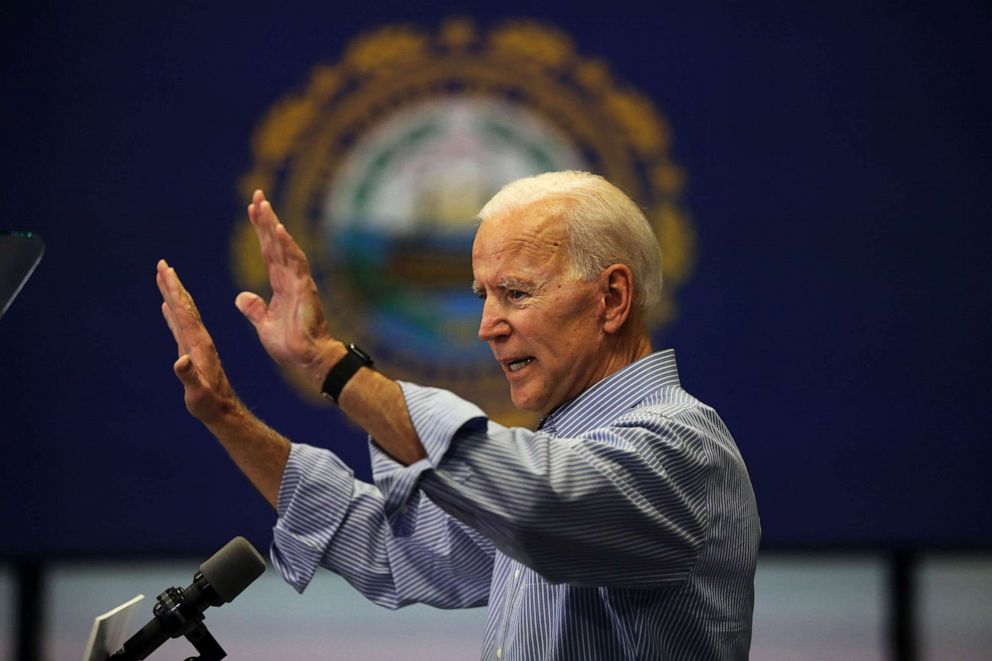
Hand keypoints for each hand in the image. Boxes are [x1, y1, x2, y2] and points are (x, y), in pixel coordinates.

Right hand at [157, 259, 239, 423]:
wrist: (223, 410)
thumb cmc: (209, 404)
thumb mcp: (197, 393)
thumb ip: (188, 377)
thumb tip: (180, 361)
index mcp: (200, 343)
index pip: (185, 311)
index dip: (174, 291)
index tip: (166, 271)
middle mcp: (199, 339)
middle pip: (184, 306)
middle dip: (172, 285)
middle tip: (162, 264)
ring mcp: (196, 343)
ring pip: (183, 312)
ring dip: (173, 294)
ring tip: (164, 277)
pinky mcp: (193, 350)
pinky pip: (181, 325)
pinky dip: (173, 313)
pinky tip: (167, 306)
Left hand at [235, 190, 339, 388]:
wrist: (306, 359)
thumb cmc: (289, 345)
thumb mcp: (264, 325)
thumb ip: (254, 309)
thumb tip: (242, 297)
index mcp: (280, 285)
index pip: (268, 252)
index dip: (260, 231)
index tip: (252, 210)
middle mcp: (290, 278)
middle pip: (275, 243)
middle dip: (265, 219)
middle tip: (257, 195)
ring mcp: (299, 281)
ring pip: (284, 247)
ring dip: (273, 225)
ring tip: (263, 204)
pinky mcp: (305, 288)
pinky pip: (296, 261)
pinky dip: (288, 244)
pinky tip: (279, 228)